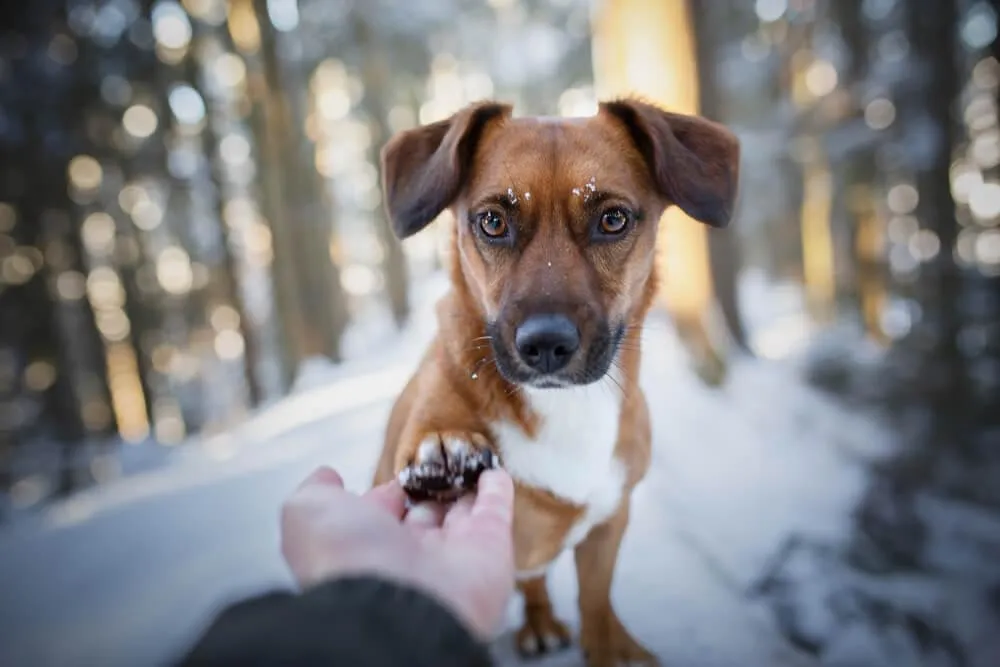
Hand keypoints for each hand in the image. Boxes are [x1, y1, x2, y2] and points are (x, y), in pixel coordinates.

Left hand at [279, 465, 515, 638]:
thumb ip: (317, 491)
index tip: (395, 473)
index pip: (380, 514)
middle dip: (426, 491)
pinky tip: (494, 470)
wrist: (396, 607)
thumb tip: (327, 475)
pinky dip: (497, 488)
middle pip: (421, 518)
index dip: (385, 493)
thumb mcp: (308, 514)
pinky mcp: (491, 549)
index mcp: (366, 551)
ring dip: (462, 485)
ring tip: (465, 457)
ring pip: (459, 513)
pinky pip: (495, 511)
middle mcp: (409, 557)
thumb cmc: (347, 560)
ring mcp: (452, 554)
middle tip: (435, 464)